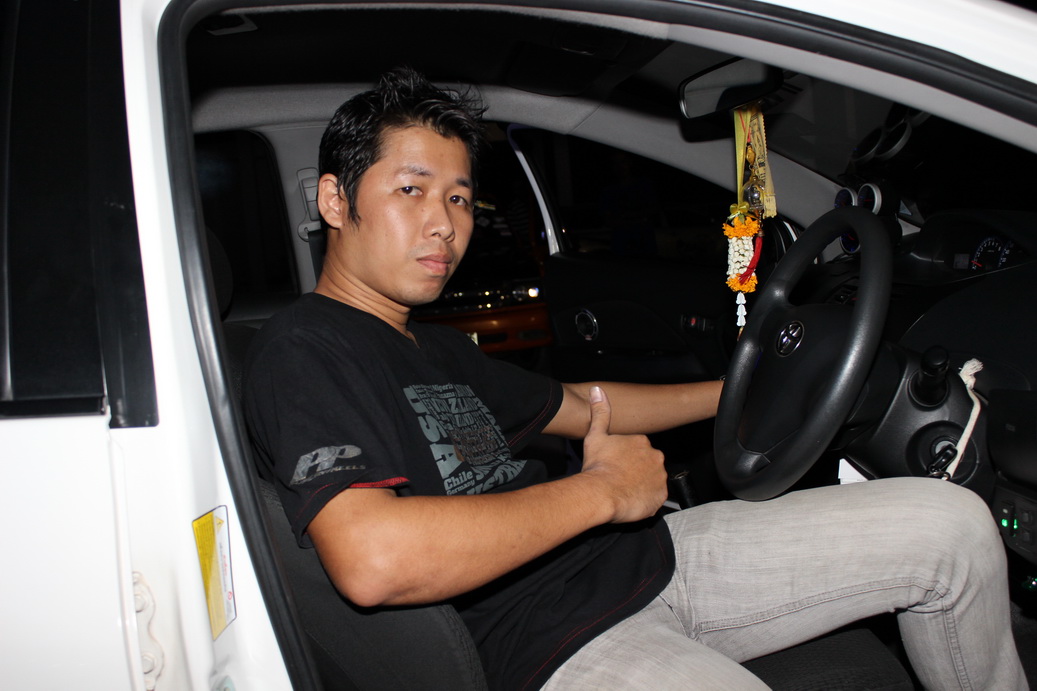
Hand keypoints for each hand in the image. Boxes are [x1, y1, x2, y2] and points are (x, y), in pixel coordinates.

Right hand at [580, 386, 667, 522]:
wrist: (601, 493)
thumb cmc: (598, 466)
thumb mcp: (595, 435)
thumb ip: (600, 412)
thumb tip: (598, 391)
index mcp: (642, 441)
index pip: (638, 448)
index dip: (626, 457)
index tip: (616, 463)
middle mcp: (655, 457)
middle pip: (647, 463)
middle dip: (636, 469)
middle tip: (619, 476)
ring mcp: (659, 477)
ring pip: (652, 480)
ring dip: (642, 484)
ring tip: (624, 489)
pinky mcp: (660, 496)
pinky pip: (655, 497)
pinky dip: (646, 499)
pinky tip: (631, 499)